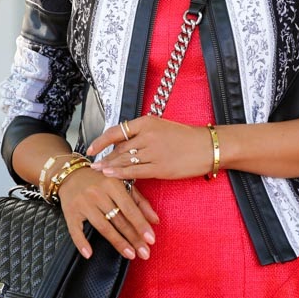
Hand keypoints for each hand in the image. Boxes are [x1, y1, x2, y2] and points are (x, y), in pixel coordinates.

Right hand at [57, 165, 158, 260]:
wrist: (71, 173)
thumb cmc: (101, 180)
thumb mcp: (122, 184)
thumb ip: (140, 202)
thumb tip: (155, 220)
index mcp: (113, 184)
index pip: (130, 208)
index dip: (141, 225)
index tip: (151, 240)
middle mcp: (98, 193)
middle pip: (119, 220)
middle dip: (133, 238)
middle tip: (145, 253)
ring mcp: (83, 203)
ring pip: (103, 227)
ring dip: (118, 243)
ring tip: (130, 255)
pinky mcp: (70, 212)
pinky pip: (76, 230)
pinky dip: (81, 243)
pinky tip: (89, 254)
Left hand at [87, 117, 214, 180]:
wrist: (207, 147)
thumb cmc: (186, 137)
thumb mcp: (162, 127)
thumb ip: (142, 133)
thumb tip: (123, 142)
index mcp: (147, 122)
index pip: (117, 131)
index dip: (100, 141)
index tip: (90, 148)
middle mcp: (148, 135)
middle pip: (119, 147)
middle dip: (105, 156)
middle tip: (93, 164)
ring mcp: (153, 152)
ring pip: (125, 160)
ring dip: (110, 166)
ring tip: (98, 170)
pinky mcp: (160, 167)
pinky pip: (135, 171)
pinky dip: (120, 173)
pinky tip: (110, 175)